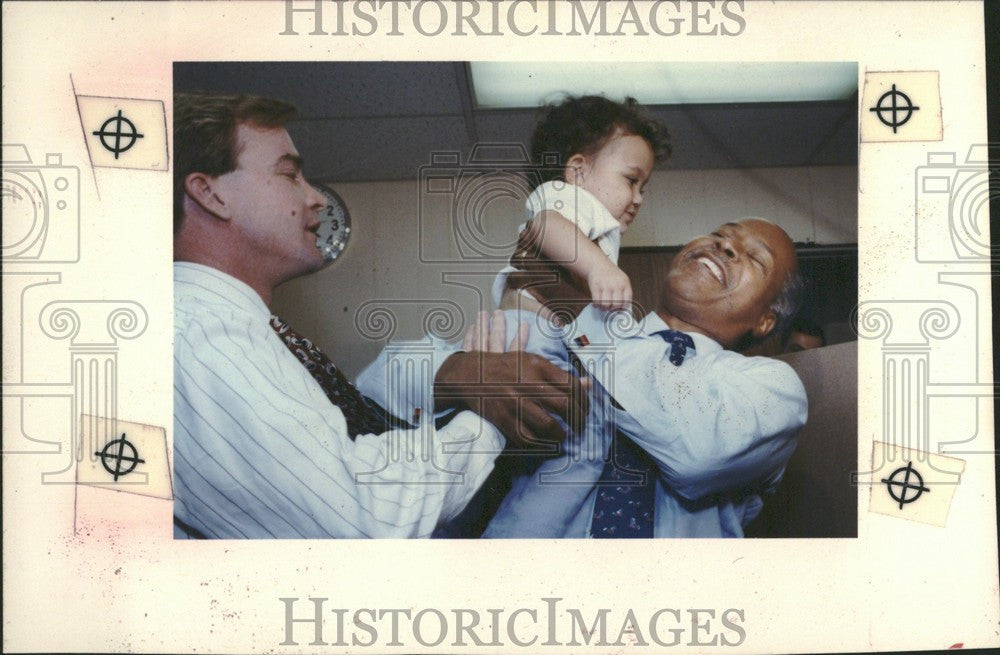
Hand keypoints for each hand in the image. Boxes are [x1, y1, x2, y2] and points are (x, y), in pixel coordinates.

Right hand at [435, 311, 588, 447]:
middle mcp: (528, 383)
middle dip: (578, 420)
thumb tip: (589, 385)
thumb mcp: (533, 361)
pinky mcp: (503, 418)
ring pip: (548, 425)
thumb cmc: (506, 367)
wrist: (470, 374)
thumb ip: (560, 374)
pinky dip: (539, 444)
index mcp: (538, 366)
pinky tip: (544, 444)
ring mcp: (515, 402)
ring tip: (563, 436)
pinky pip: (527, 438)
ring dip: (561, 435)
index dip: (584, 401)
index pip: (572, 385)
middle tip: (579, 427)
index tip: (585, 409)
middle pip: (564, 405)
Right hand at [586, 262, 632, 309]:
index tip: (620, 310)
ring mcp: (605, 285)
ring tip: (603, 305)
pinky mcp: (595, 287)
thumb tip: (622, 308)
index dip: (623, 308)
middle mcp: (616, 284)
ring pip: (606, 305)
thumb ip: (624, 292)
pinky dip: (596, 305)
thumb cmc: (611, 274)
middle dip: (612, 309)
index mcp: (625, 283)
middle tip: (610, 308)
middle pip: (616, 305)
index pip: (627, 301)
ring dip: (604, 308)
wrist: (598, 265)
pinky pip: (597, 302)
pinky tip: (597, 303)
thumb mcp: (622, 280)